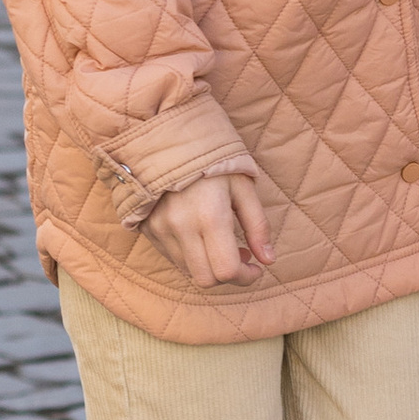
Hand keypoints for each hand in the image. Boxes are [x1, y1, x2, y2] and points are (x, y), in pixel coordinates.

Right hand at [148, 172, 272, 286]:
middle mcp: (182, 228)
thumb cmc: (213, 161)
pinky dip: (192, 258)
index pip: (227, 270)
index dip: (246, 277)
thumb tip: (268, 260)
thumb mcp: (243, 187)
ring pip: (189, 271)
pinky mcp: (149, 230)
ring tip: (221, 244)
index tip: (256, 267)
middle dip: (228, 276)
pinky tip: (201, 238)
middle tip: (241, 257)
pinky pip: (173, 258)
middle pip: (206, 279)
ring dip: (210, 266)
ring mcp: (161, 230)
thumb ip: (258, 226)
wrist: (167, 141)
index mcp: (210, 216)